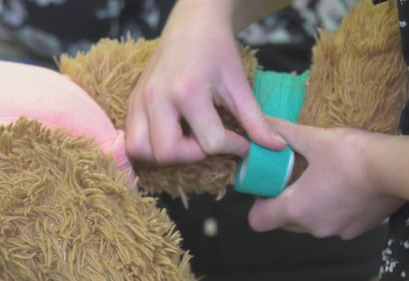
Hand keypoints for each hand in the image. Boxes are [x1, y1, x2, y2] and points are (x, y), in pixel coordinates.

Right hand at [125, 1, 284, 163]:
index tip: (241, 143)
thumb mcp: (239, 85)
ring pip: (141, 150)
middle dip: (193, 156)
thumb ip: (256, 120)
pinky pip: (132, 139)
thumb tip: (277, 147)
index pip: (209, 142)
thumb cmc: (217, 50)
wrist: (191, 25)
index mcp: (187, 91)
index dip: (232, 148)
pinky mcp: (132, 101)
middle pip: (167, 153)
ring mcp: (140, 99)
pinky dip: (150, 146)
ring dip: (166, 154)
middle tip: (209, 141)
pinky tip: (172, 134)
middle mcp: (157, 98)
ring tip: (187, 140)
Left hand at [248, 118, 404, 238]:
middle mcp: (313, 227)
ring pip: (308, 224)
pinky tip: (341, 189)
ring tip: (317, 182)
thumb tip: (261, 120)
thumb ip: (283, 132)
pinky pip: (333, 224)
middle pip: (283, 222)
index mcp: (297, 208)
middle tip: (290, 178)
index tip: (267, 187)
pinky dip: (330, 211)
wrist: (399, 169)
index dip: (258, 205)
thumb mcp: (314, 138)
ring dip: (307, 208)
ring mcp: (337, 231)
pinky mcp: (357, 230)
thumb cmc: (351, 155)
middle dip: (282, 203)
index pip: (258, 220)